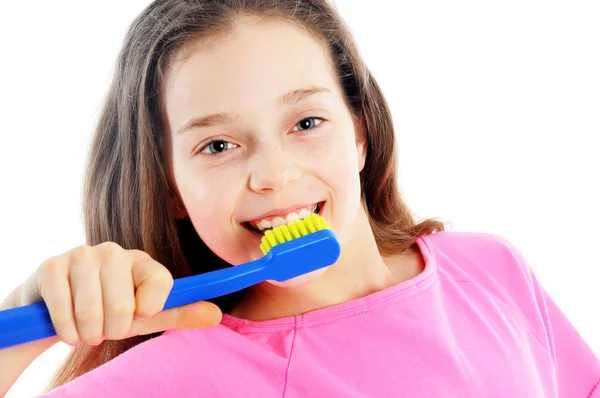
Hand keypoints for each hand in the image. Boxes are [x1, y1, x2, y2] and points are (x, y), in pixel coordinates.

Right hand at [13, 241, 221, 346]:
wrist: (54, 311)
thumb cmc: (106, 313)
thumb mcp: (145, 317)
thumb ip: (179, 314)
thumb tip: (216, 315)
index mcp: (142, 261)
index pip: (161, 281)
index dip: (150, 308)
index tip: (138, 315)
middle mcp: (114, 252)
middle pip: (123, 304)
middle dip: (112, 330)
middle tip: (104, 330)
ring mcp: (82, 255)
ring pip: (91, 310)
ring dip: (88, 333)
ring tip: (86, 330)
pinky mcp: (52, 266)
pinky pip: (63, 310)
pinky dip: (66, 329)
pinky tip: (67, 327)